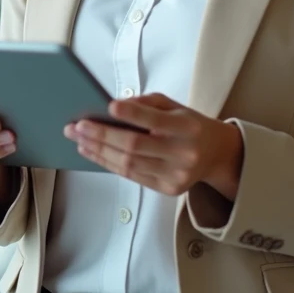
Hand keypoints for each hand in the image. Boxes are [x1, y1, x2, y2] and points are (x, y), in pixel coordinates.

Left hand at [65, 93, 243, 199]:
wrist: (216, 154)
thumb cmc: (189, 124)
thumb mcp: (175, 106)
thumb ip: (147, 104)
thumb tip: (116, 107)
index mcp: (187, 127)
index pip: (155, 121)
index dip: (132, 114)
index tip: (109, 107)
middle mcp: (183, 153)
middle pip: (135, 146)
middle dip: (102, 136)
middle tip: (77, 126)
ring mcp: (175, 174)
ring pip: (129, 164)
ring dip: (98, 151)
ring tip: (78, 139)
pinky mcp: (167, 189)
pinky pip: (131, 176)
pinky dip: (108, 163)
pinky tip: (93, 152)